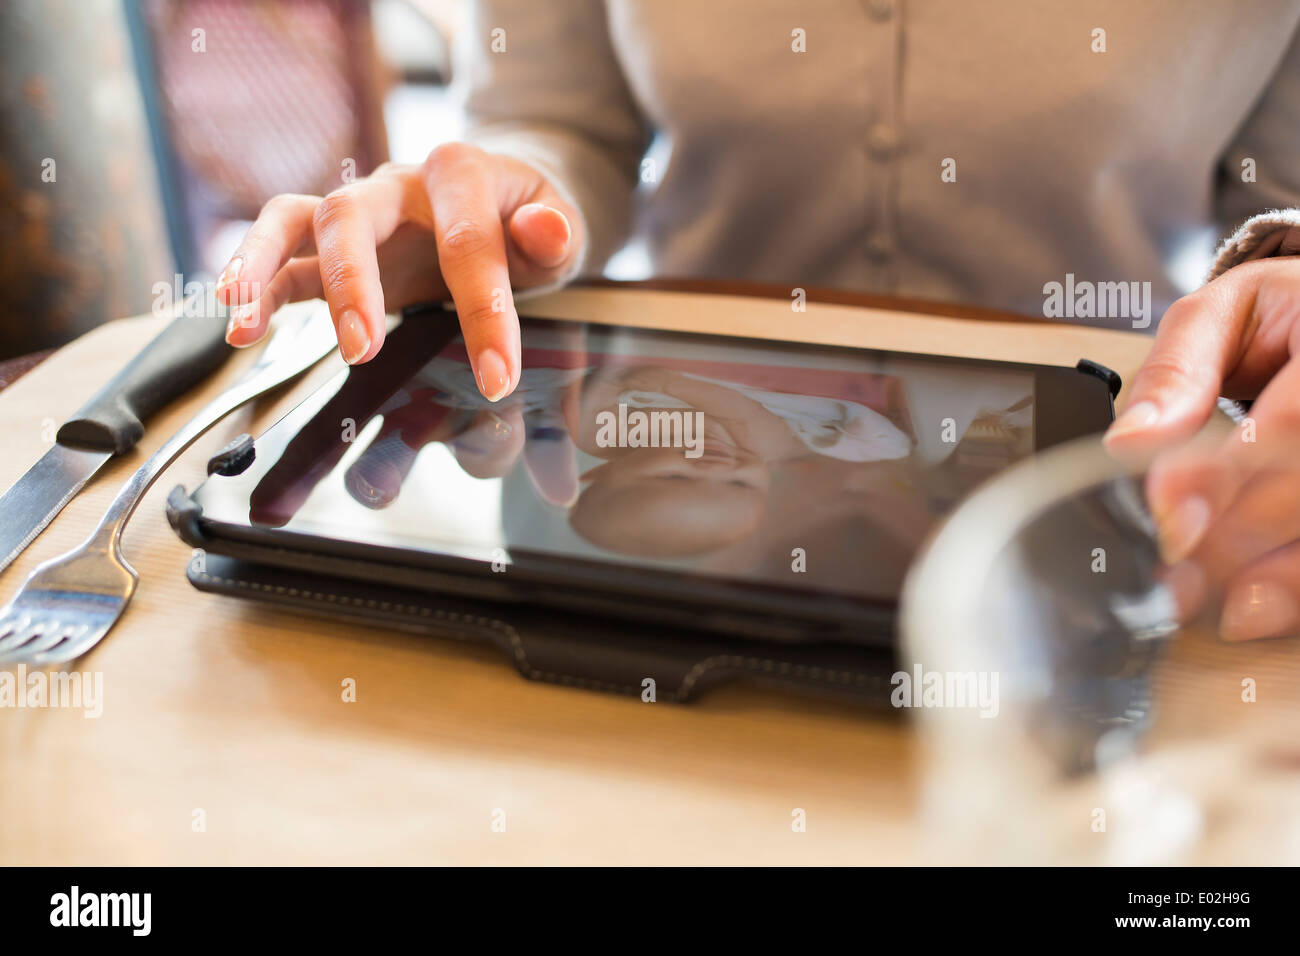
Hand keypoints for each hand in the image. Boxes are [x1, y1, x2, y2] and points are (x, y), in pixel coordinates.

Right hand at [216, 143, 582, 400]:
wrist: (503, 204)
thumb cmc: (527, 222)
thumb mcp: (560, 227)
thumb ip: (555, 232)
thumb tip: (547, 229)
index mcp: (459, 174)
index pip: (467, 242)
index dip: (483, 313)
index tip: (497, 378)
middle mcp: (397, 185)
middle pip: (352, 214)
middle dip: (352, 283)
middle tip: (361, 351)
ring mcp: (359, 213)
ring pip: (296, 221)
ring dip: (264, 267)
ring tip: (243, 319)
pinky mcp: (334, 245)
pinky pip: (284, 255)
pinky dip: (257, 286)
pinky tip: (239, 327)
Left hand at [1104, 258, 1299, 639]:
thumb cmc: (1282, 318)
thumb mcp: (1222, 317)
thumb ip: (1176, 373)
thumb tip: (1128, 441)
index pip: (1296, 416)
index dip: (1229, 469)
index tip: (1165, 507)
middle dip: (1236, 534)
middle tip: (1168, 573)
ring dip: (1272, 576)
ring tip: (1201, 601)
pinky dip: (1294, 591)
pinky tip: (1251, 609)